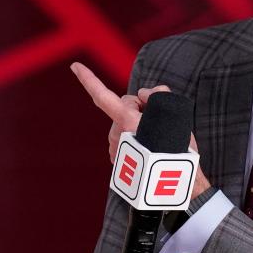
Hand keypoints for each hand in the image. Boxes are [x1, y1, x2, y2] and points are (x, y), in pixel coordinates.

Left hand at [69, 62, 211, 196]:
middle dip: (139, 105)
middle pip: (124, 105)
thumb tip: (144, 97)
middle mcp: (116, 133)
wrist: (175, 185)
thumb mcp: (172, 113)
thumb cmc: (177, 149)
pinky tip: (147, 147)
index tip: (75, 66)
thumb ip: (156, 95)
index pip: (103, 95)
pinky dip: (133, 137)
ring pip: (123, 121)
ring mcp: (115, 148)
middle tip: (158, 118)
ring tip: (156, 137)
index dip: (88, 78)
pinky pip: (123, 138)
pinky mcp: (118, 159)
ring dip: (136, 123)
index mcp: (127, 121)